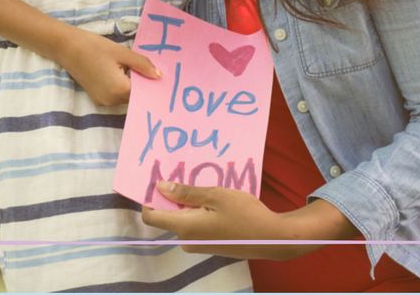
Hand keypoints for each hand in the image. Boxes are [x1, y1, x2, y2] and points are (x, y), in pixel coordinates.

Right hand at [58, 26, 160, 106]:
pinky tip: (124, 72)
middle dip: (143, 85)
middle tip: (154, 71)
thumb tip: (159, 76)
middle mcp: (111, 100)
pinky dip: (123, 86)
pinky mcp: (97, 98)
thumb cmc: (95, 47)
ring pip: (126, 96)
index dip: (152, 85)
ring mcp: (103, 101)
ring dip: (132, 85)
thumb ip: (142, 65)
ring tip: (138, 69)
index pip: (143, 93)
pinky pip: (116, 95)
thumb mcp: (122, 53)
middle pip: (135, 96)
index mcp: (118, 89)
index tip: (164, 78)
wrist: (67, 48)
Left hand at [141, 183, 325, 260]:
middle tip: (186, 174)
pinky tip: (215, 200)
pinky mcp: (209, 244)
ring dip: (188, 203)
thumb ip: (187, 192)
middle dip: (172, 196)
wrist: (270, 238)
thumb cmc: (244, 214)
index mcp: (184, 227)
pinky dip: (198, 212)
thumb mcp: (216, 196)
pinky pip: (194, 225)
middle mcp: (185, 239)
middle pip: (167, 216)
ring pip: (183, 219)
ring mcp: (197, 244)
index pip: (151, 216)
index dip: (149, 198)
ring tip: (205, 184)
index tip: (157, 179)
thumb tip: (161, 187)